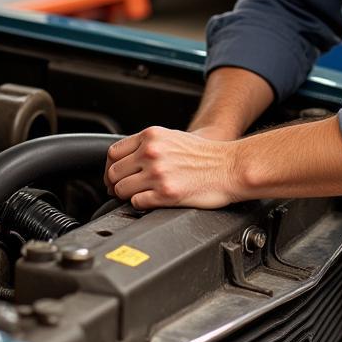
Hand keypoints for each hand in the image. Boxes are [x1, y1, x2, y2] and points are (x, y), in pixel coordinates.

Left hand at [104, 126, 242, 209]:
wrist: (231, 167)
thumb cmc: (206, 155)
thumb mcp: (172, 138)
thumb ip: (148, 146)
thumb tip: (124, 162)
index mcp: (151, 136)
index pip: (113, 153)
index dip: (110, 168)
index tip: (114, 177)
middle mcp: (151, 153)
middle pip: (113, 173)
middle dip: (115, 184)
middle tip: (123, 191)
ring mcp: (158, 173)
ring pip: (121, 190)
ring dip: (127, 196)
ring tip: (139, 196)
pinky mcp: (166, 194)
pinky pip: (137, 203)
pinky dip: (140, 205)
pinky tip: (151, 201)